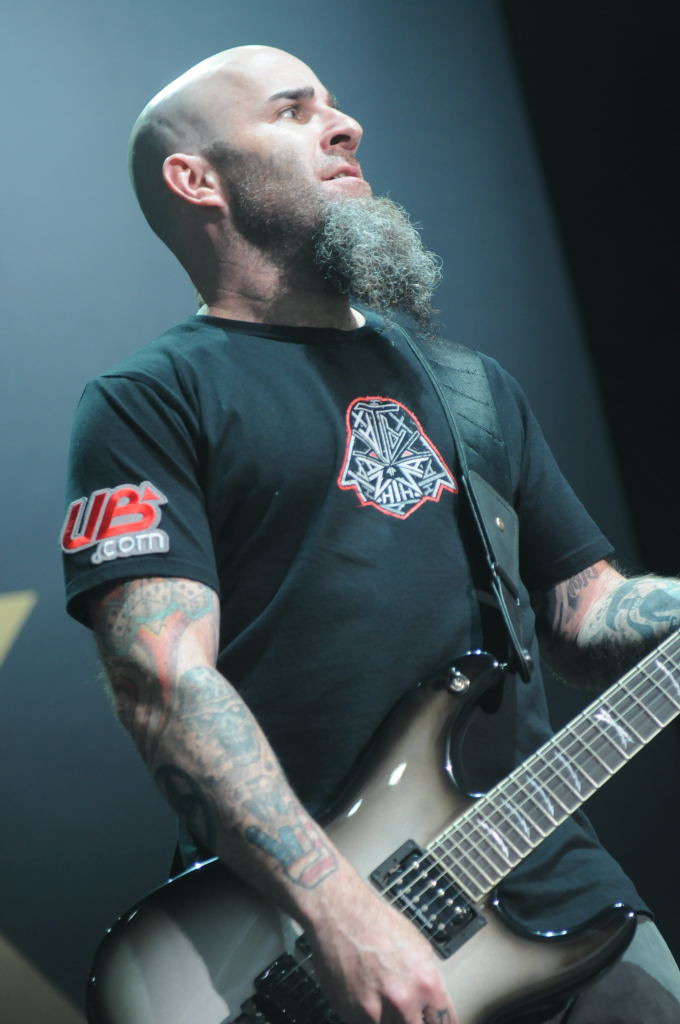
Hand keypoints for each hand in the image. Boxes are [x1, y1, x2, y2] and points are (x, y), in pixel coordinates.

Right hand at [304, 867, 458, 1023]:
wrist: (338, 913)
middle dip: (413, 1021)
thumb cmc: (377, 923)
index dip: (439, 1022)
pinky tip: (365, 996)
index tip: (433, 1021)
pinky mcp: (350, 1014)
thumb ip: (428, 982)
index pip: (444, 1023)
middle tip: (408, 1013)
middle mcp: (403, 1000)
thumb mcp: (419, 947)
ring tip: (383, 999)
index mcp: (426, 982)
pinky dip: (368, 1016)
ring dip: (390, 1020)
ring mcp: (375, 1011)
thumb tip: (432, 1005)